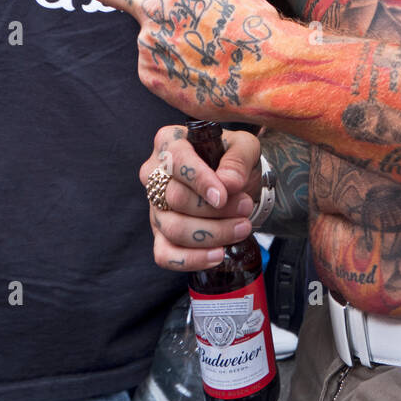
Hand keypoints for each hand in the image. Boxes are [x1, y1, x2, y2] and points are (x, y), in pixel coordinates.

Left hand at [39, 0, 283, 118]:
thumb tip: (174, 5)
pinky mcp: (150, 74)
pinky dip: (177, 72)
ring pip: (154, 40)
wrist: (268, 73)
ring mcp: (149, 43)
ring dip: (177, 47)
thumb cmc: (257, 28)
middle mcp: (157, 8)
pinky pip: (159, 69)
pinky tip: (201, 75)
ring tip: (211, 58)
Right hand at [141, 124, 262, 271]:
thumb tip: (229, 183)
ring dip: (212, 234)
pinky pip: (165, 255)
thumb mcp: (245, 147)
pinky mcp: (160, 235)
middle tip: (246, 208)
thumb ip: (238, 159)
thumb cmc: (233, 159)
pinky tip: (218, 254)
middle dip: (214, 210)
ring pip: (173, 228)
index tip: (223, 196)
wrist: (235, 183)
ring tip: (242, 227)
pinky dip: (192, 259)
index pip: (177, 160)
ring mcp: (154, 207)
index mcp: (170, 141)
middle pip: (175, 198)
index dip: (199, 180)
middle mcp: (154, 173)